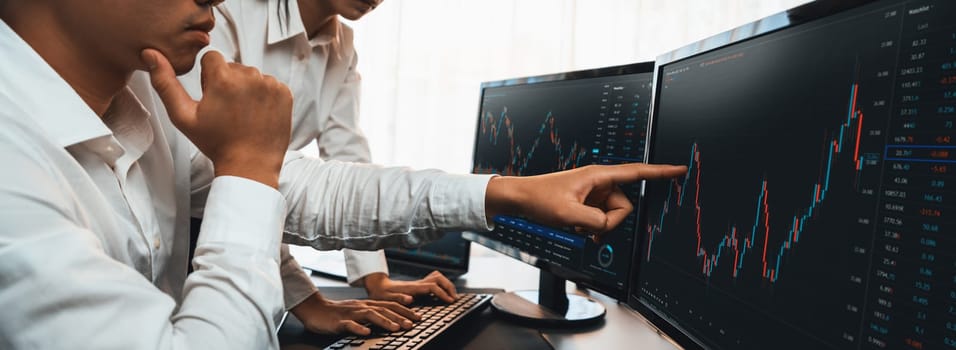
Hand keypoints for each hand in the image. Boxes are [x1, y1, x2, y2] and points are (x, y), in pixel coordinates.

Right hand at [141, 49, 291, 188]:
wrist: (250, 166)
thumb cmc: (215, 143)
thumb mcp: (183, 116)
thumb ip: (165, 82)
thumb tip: (150, 53)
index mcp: (223, 78)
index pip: (212, 59)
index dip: (209, 79)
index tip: (212, 98)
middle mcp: (250, 76)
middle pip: (233, 66)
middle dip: (228, 82)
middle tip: (227, 110)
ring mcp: (270, 84)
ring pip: (252, 76)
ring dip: (247, 89)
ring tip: (243, 114)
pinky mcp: (285, 93)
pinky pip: (270, 85)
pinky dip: (264, 96)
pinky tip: (257, 115)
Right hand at [290, 292, 420, 335]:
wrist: (315, 310)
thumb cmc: (337, 313)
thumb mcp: (359, 312)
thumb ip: (373, 314)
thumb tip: (392, 320)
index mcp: (367, 304)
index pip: (389, 305)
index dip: (405, 310)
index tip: (418, 316)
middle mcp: (361, 307)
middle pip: (384, 309)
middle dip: (400, 316)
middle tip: (413, 323)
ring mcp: (351, 314)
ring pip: (370, 315)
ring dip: (385, 321)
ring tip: (396, 328)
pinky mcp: (339, 322)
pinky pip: (350, 325)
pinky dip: (359, 328)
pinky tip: (367, 332)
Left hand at [363, 271, 457, 304]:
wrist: (377, 286)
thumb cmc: (381, 294)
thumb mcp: (386, 298)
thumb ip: (398, 298)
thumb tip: (410, 299)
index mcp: (412, 287)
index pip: (432, 286)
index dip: (443, 293)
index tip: (450, 301)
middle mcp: (418, 283)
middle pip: (439, 278)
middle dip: (449, 287)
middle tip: (454, 299)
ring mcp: (419, 283)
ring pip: (438, 277)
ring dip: (447, 285)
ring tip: (452, 296)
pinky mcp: (419, 285)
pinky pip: (435, 281)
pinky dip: (442, 286)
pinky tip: (443, 294)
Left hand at [485, 163, 686, 238]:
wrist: (520, 199)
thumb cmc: (540, 199)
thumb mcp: (568, 214)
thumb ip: (595, 222)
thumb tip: (608, 226)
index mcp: (598, 175)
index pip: (636, 172)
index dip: (661, 172)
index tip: (681, 169)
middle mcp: (600, 183)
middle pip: (624, 207)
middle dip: (610, 222)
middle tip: (585, 226)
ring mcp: (594, 194)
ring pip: (613, 217)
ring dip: (598, 227)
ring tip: (576, 227)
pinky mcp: (588, 204)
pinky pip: (602, 220)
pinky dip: (594, 229)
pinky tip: (580, 231)